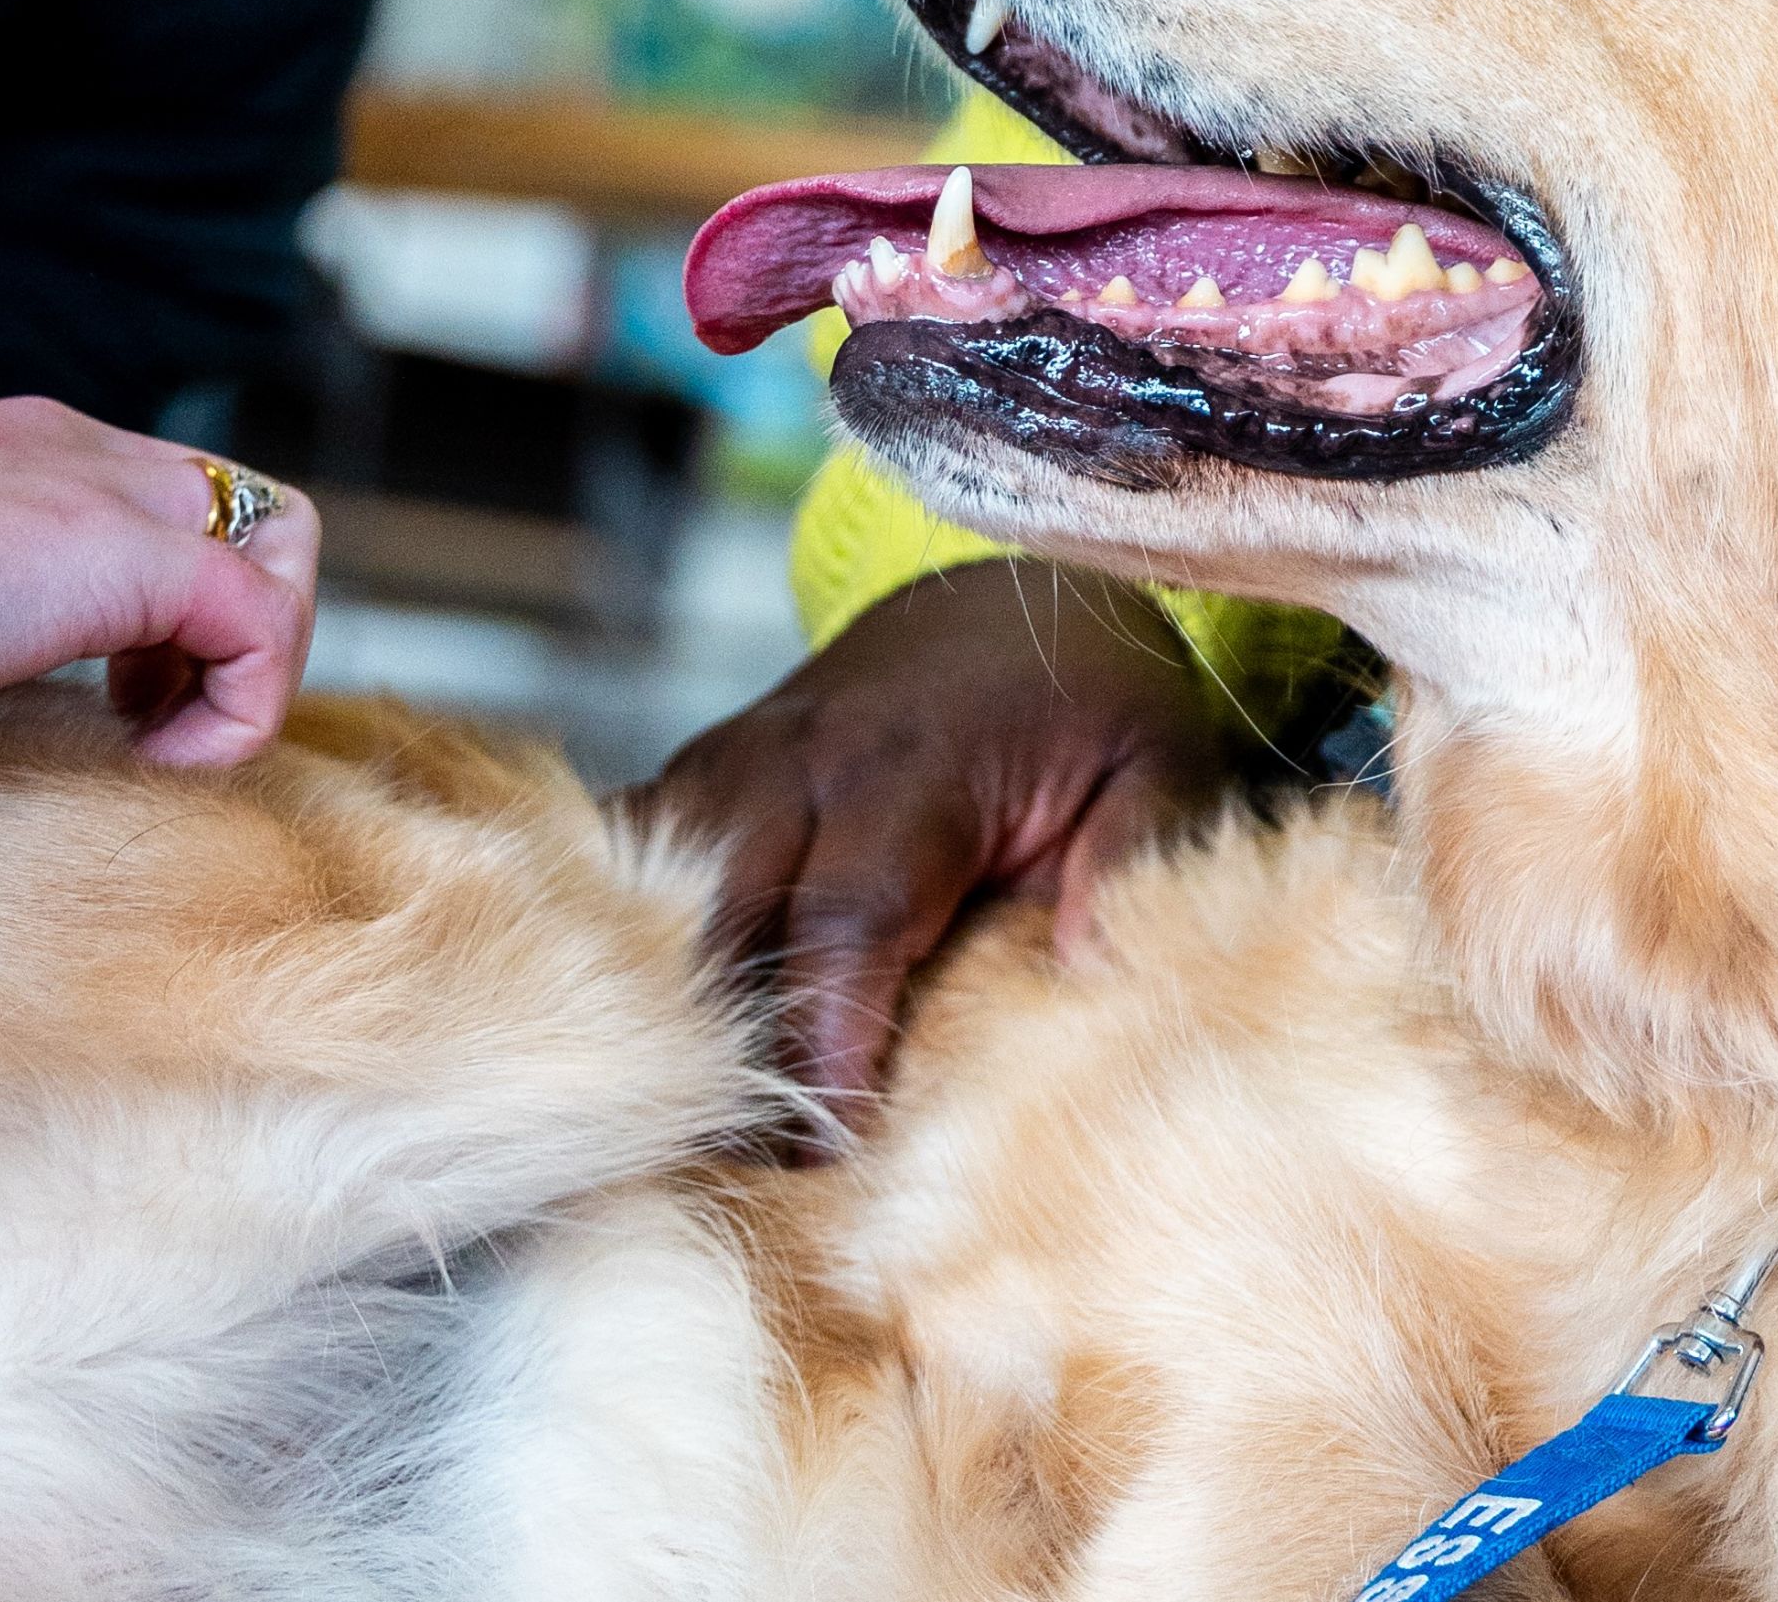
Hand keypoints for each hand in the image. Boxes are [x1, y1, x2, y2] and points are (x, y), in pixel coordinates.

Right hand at [628, 558, 1236, 1117]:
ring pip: (646, 912)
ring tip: (684, 1148)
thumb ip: (1131, 857)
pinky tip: (632, 1063)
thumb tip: (1088, 966)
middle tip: (751, 1184)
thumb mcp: (1158, 756)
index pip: (846, 921)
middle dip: (723, 1062)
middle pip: (718, 932)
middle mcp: (792, 764)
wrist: (1003, 594)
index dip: (829, 1046)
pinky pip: (619, 883)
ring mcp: (722, 772)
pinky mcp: (688, 791)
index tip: (835, 1156)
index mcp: (907, 763)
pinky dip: (619, 966)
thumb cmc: (1086, 698)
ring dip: (660, 1025)